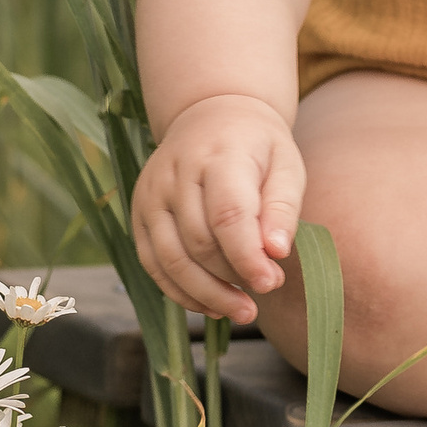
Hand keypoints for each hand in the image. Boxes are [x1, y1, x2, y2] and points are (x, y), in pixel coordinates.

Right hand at [131, 94, 305, 321]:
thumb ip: (283, 208)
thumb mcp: (286, 165)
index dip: (247, 256)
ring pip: (171, 259)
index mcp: (218, 156)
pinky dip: (181, 291)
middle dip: (233, 276)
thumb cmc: (257, 147)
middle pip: (199, 241)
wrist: (210, 117)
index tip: (270, 282)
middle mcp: (175, 174)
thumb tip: (276, 253)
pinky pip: (153, 263)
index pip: (227, 215)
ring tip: (243, 310)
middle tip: (267, 289)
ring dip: (207, 294)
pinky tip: (212, 305)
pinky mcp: (139, 214)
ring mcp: (151, 194)